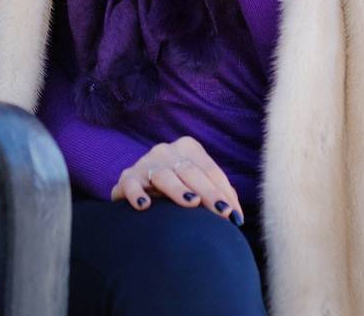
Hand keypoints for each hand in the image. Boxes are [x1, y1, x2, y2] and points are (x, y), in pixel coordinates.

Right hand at [109, 136, 244, 223]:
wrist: (141, 190)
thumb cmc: (179, 190)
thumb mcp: (199, 186)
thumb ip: (219, 194)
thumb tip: (236, 216)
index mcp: (188, 148)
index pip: (210, 170)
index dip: (223, 192)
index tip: (233, 216)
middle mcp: (166, 151)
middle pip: (190, 171)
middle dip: (208, 192)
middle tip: (222, 213)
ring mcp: (145, 163)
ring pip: (163, 175)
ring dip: (178, 189)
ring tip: (191, 203)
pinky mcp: (127, 178)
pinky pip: (130, 184)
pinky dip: (137, 193)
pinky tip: (144, 205)